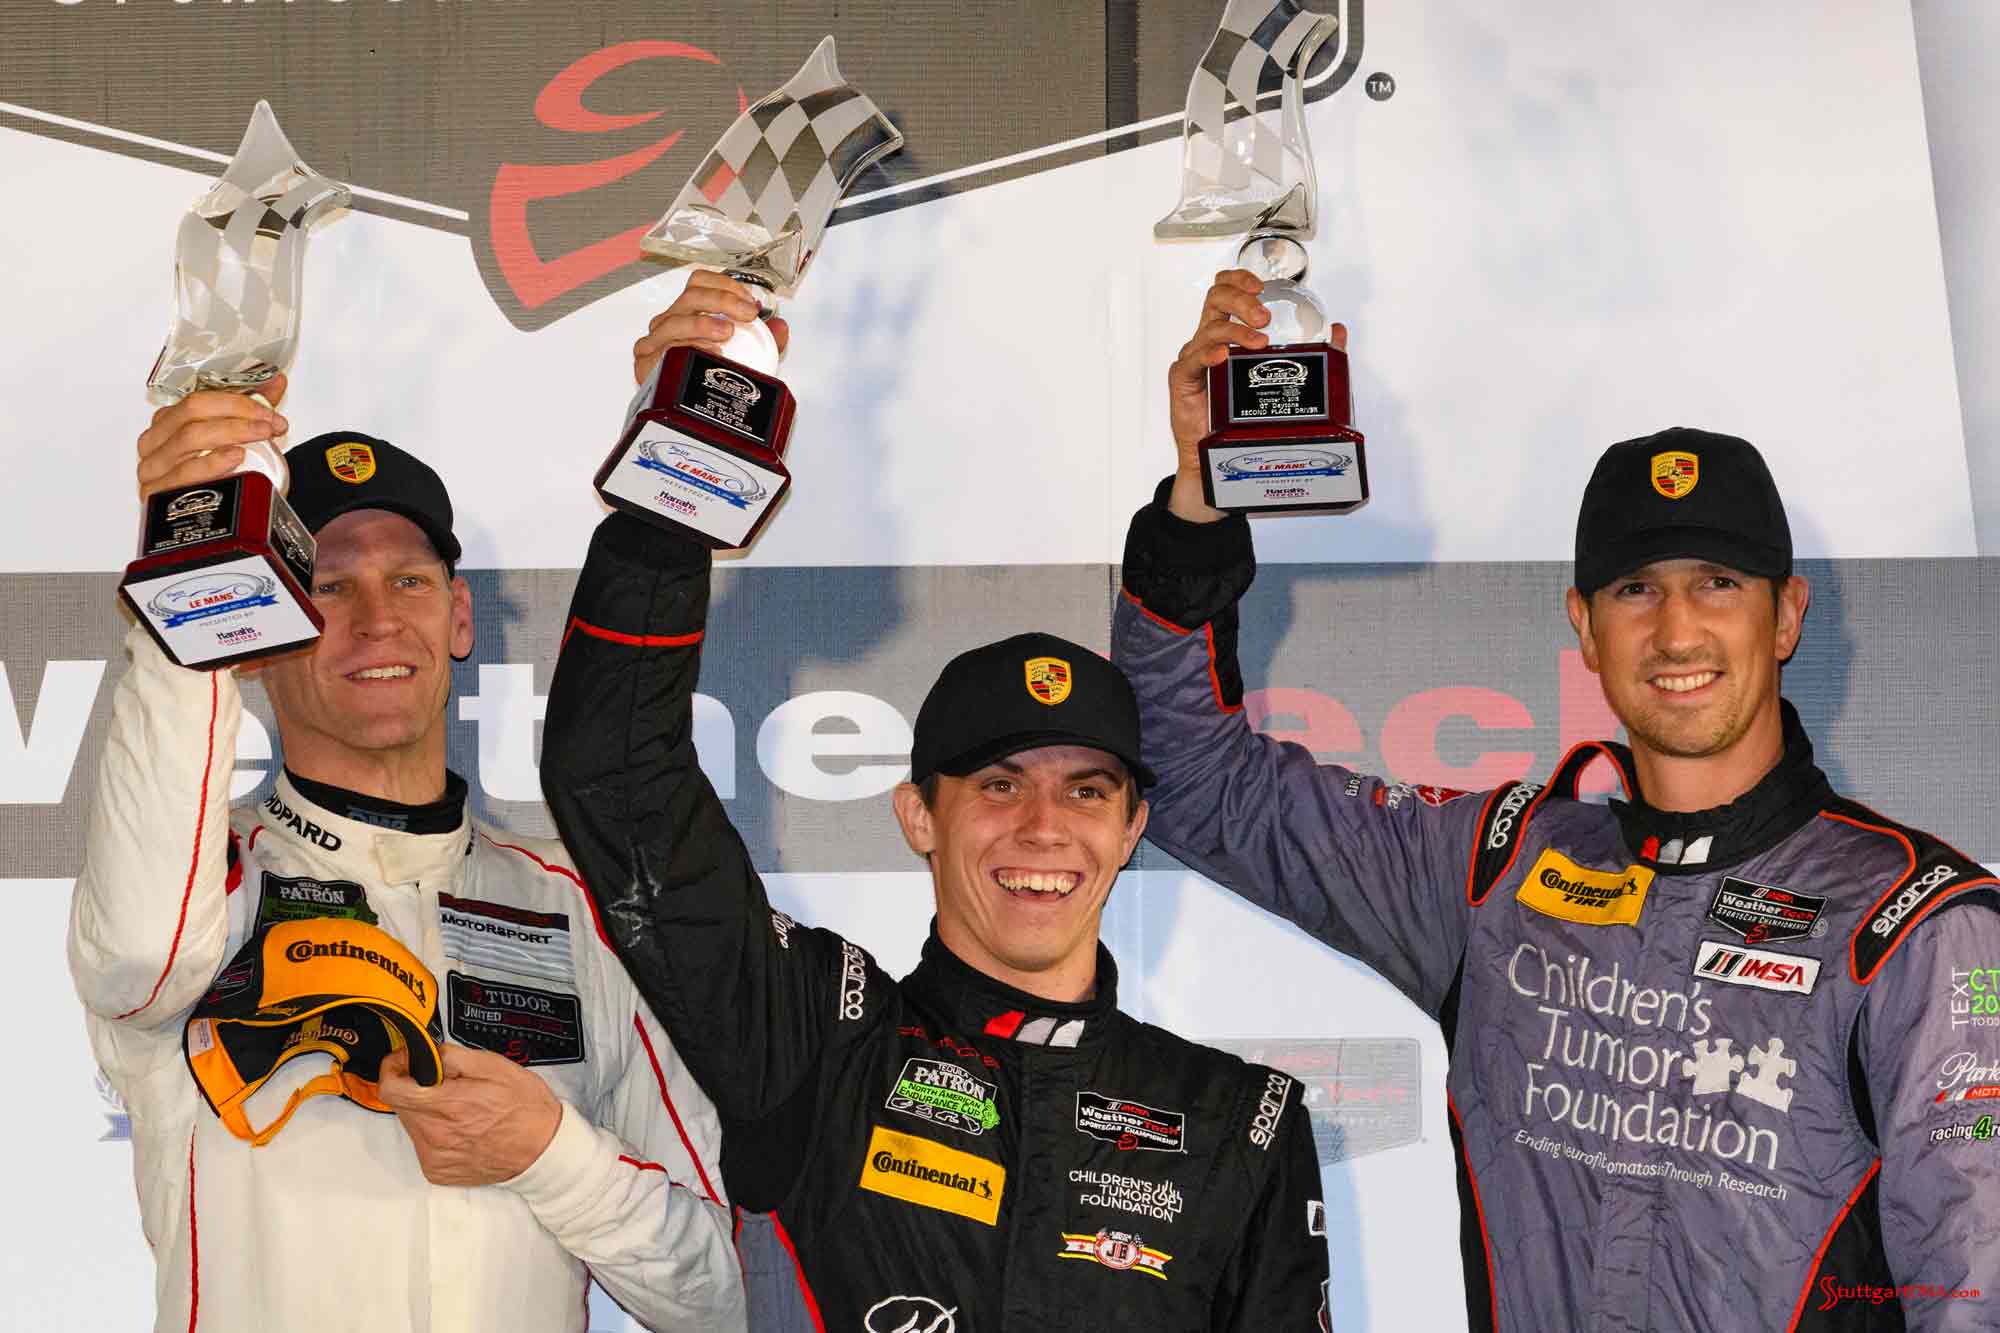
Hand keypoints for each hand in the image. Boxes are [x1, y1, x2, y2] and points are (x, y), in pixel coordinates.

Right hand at [135, 372, 288, 503]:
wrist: (210, 523)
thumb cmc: (217, 479)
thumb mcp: (235, 441)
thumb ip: (252, 410)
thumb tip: (276, 381)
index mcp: (166, 424)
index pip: (198, 401)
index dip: (238, 402)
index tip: (270, 414)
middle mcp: (153, 444)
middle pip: (191, 415)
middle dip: (237, 416)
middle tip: (269, 425)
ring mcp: (151, 470)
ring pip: (188, 440)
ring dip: (230, 434)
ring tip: (259, 438)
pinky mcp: (155, 497)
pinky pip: (182, 474)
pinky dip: (211, 463)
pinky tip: (234, 458)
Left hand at [379, 1043, 561, 1185]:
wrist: (543, 1150)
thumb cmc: (525, 1107)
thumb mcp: (495, 1066)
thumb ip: (453, 1056)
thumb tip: (427, 1052)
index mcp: (448, 1105)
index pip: (391, 1088)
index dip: (392, 1068)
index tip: (405, 1061)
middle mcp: (436, 1135)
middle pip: (401, 1104)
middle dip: (417, 1088)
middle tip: (447, 1085)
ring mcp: (435, 1156)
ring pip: (412, 1124)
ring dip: (427, 1111)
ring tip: (460, 1109)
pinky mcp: (437, 1171)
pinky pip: (422, 1144)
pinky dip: (435, 1133)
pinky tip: (462, 1130)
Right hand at [633, 270, 790, 384]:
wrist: (685, 418)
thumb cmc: (708, 379)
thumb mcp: (744, 358)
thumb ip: (764, 343)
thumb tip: (781, 327)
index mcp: (688, 313)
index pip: (700, 283)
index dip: (725, 286)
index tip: (749, 302)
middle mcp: (669, 322)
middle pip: (691, 296)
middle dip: (723, 300)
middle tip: (747, 314)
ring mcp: (656, 340)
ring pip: (676, 320)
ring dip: (704, 323)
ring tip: (728, 333)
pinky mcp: (647, 361)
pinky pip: (666, 349)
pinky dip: (689, 346)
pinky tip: (708, 351)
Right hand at [1164, 271, 1347, 521]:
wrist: (1215, 458)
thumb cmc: (1239, 417)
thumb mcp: (1279, 380)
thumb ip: (1310, 353)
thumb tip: (1337, 332)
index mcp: (1226, 333)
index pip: (1226, 291)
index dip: (1240, 279)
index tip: (1261, 285)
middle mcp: (1208, 340)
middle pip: (1216, 299)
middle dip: (1241, 299)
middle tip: (1265, 316)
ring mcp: (1194, 359)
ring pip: (1209, 327)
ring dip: (1236, 329)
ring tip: (1259, 342)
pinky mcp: (1183, 380)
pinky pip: (1191, 360)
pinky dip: (1208, 353)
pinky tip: (1222, 357)